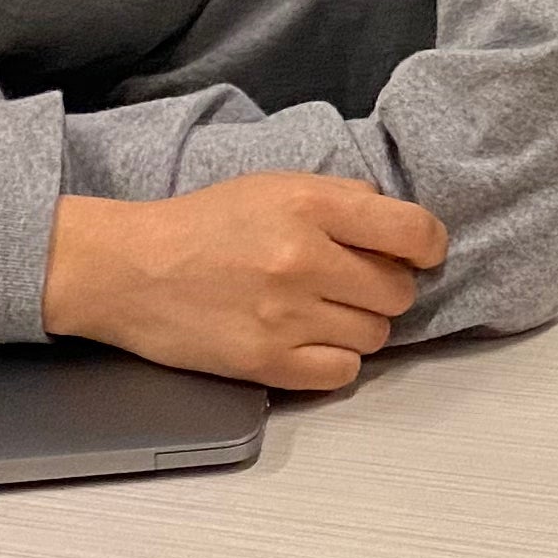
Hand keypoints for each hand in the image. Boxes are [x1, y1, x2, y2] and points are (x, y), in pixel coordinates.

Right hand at [41, 172, 448, 392]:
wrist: (129, 270)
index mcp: (310, 205)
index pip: (414, 232)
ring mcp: (286, 316)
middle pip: (399, 291)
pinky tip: (311, 341)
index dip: (427, 246)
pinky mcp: (266, 362)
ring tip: (324, 310)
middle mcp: (303, 259)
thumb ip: (341, 200)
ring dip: (360, 325)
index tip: (419, 254)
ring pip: (377, 335)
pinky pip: (343, 372)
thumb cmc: (205, 224)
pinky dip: (336, 360)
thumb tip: (400, 229)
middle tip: (353, 283)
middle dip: (386, 287)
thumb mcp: (276, 185)